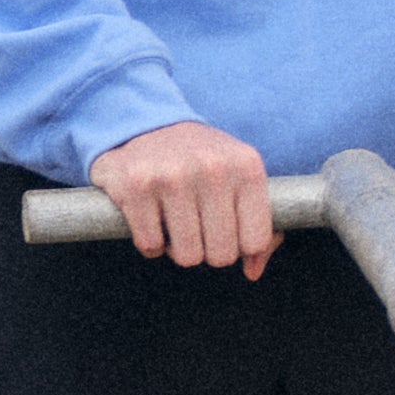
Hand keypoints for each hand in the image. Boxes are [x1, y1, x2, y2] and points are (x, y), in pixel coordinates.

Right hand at [93, 118, 278, 277]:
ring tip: (173, 222)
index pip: (254, 241)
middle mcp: (213, 168)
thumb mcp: (240, 178)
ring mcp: (173, 176)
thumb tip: (253, 271)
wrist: (144, 123)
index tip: (226, 234)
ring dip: (177, 248)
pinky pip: (151, 246)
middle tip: (196, 228)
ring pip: (187, 256)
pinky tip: (151, 218)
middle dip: (207, 251)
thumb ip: (259, 224)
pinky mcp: (135, 186)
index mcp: (247, 167)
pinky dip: (150, 243)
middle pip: (221, 255)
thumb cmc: (200, 160)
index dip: (239, 249)